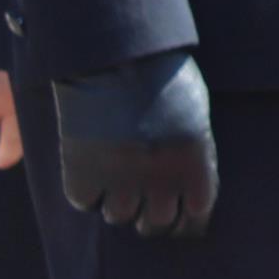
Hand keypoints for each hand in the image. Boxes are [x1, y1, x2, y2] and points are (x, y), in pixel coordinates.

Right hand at [53, 49, 217, 237]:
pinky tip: (90, 168)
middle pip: (155, 223)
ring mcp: (121, 182)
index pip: (194, 217)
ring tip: (114, 176)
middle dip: (150, 213)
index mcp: (195, 165)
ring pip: (119, 216)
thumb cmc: (161, 75)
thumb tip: (186, 187)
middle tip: (141, 197)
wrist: (115, 55)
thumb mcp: (194, 113)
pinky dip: (86, 191)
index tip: (176, 214)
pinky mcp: (83, 176)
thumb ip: (192, 153)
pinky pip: (85, 203)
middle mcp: (161, 181)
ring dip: (117, 202)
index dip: (184, 218)